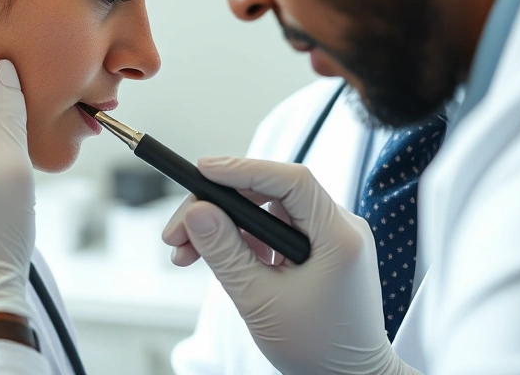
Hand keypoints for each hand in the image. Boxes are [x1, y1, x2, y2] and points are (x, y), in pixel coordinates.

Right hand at [163, 158, 398, 374]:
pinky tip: (220, 259)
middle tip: (177, 232)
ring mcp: (334, 238)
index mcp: (339, 237)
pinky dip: (246, 239)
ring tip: (188, 253)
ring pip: (270, 211)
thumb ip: (225, 253)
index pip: (290, 180)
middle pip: (273, 193)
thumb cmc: (317, 349)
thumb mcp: (259, 301)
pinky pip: (278, 229)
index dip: (243, 169)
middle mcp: (342, 228)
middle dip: (221, 206)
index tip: (202, 170)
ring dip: (228, 225)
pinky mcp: (324, 250)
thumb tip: (197, 212)